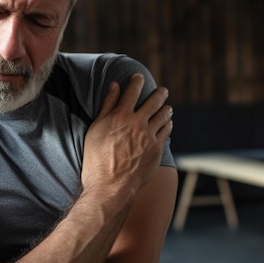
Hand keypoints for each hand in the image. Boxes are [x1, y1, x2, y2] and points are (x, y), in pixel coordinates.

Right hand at [82, 73, 172, 199]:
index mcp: (120, 115)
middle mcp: (137, 123)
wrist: (110, 186)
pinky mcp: (157, 149)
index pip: (131, 91)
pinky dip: (167, 124)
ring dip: (166, 109)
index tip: (138, 76)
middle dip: (159, 93)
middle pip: (153, 102)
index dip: (136, 82)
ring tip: (168, 107)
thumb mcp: (96, 129)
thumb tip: (114, 86)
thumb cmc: (96, 159)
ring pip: (163, 116)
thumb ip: (107, 106)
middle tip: (163, 90)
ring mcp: (149, 136)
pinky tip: (167, 123)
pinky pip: (166, 131)